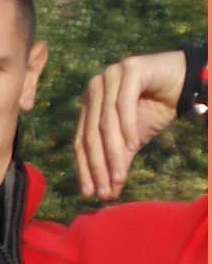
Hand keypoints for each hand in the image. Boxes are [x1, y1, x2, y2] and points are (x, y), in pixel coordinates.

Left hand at [74, 51, 185, 199]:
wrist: (183, 82)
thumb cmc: (153, 109)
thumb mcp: (132, 140)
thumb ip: (118, 160)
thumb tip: (108, 193)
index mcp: (89, 104)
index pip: (80, 140)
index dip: (84, 168)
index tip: (89, 194)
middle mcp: (94, 89)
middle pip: (90, 133)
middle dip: (97, 166)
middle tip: (104, 191)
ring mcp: (109, 76)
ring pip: (106, 122)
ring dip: (112, 152)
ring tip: (118, 177)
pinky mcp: (129, 69)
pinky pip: (124, 104)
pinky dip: (127, 127)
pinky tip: (133, 146)